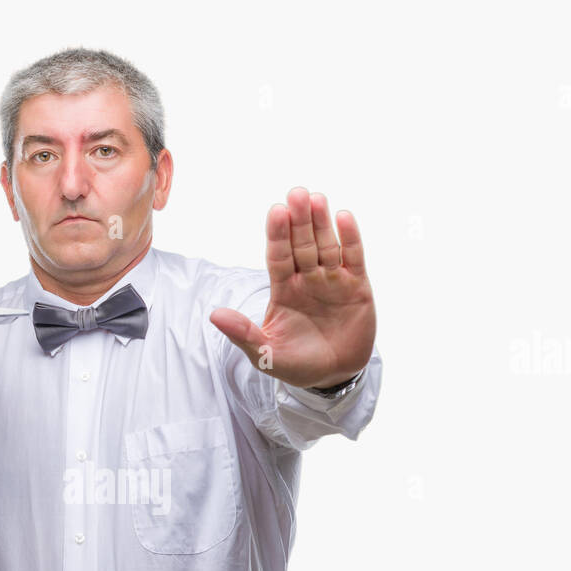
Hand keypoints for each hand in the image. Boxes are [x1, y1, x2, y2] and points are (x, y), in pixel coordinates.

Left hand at [210, 187, 375, 389]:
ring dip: (322, 223)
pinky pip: (353, 257)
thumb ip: (243, 335)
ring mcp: (332, 280)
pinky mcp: (356, 286)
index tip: (276, 211)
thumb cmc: (296, 364)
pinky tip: (343, 217)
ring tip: (317, 200)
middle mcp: (306, 278)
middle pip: (302, 244)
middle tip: (296, 193)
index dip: (277, 235)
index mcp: (283, 289)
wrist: (334, 376)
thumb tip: (214, 316)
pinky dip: (350, 238)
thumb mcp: (266, 355)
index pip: (278, 256)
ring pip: (327, 246)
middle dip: (299, 220)